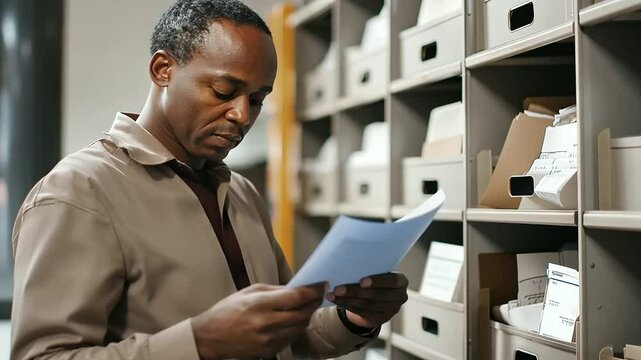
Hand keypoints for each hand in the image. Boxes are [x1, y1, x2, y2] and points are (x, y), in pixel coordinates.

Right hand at [191, 283, 324, 359]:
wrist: (210, 337)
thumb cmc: (228, 310)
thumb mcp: (250, 292)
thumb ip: (275, 290)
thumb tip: (297, 288)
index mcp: (260, 304)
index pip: (296, 297)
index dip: (312, 290)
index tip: (321, 284)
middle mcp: (266, 323)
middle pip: (303, 313)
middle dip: (313, 303)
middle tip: (317, 295)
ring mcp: (268, 340)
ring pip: (300, 327)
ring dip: (306, 316)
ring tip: (306, 307)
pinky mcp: (269, 351)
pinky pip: (291, 338)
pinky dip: (296, 328)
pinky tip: (293, 320)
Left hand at [326, 272, 407, 328]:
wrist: (377, 296)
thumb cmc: (375, 277)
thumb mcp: (378, 271)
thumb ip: (372, 268)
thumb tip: (349, 260)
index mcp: (401, 281)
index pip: (392, 281)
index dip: (378, 281)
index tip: (361, 281)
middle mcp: (400, 297)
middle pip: (377, 295)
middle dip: (356, 291)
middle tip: (338, 288)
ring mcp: (391, 310)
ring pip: (367, 305)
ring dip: (348, 299)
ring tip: (334, 294)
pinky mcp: (379, 319)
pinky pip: (361, 312)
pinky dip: (347, 305)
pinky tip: (336, 300)